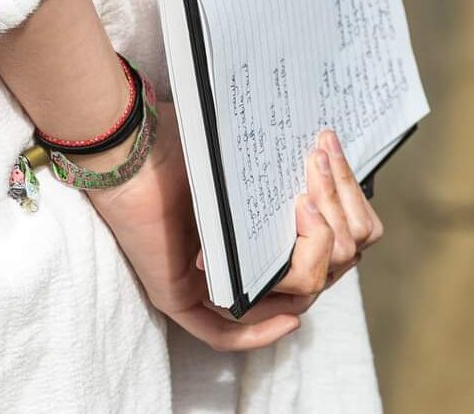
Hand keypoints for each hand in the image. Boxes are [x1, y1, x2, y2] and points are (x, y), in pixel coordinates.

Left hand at [84, 104, 382, 350]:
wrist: (129, 142)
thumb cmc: (181, 138)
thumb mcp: (249, 157)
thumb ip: (288, 170)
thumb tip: (333, 161)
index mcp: (260, 228)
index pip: (329, 245)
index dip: (345, 209)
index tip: (330, 159)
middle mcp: (239, 259)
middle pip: (317, 275)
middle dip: (333, 229)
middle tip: (314, 180)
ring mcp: (210, 281)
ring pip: (288, 301)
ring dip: (310, 263)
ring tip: (305, 216)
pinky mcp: (178, 295)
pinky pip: (223, 335)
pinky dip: (261, 333)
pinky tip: (289, 318)